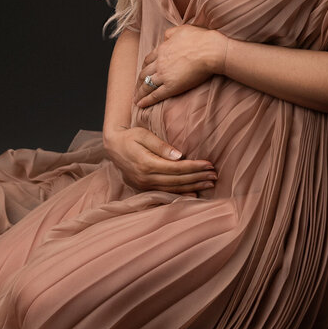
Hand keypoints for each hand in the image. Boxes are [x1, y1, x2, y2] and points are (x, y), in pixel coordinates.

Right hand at [102, 125, 217, 195]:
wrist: (112, 147)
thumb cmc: (130, 136)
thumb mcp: (143, 134)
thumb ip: (160, 145)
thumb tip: (179, 155)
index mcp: (146, 164)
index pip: (176, 168)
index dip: (194, 167)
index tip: (209, 164)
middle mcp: (145, 178)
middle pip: (177, 180)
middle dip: (198, 178)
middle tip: (215, 175)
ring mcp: (144, 185)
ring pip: (173, 189)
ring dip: (193, 187)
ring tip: (210, 184)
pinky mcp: (144, 188)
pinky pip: (166, 193)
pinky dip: (181, 193)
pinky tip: (195, 193)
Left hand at [134, 24, 227, 109]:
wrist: (210, 51)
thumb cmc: (200, 39)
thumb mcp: (181, 30)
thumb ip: (170, 33)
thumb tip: (165, 37)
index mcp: (162, 49)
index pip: (148, 60)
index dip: (144, 68)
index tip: (142, 73)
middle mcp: (160, 63)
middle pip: (144, 74)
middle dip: (139, 82)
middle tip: (136, 88)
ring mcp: (164, 75)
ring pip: (147, 85)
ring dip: (140, 93)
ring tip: (136, 99)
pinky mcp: (171, 86)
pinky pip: (155, 95)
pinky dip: (146, 100)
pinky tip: (141, 105)